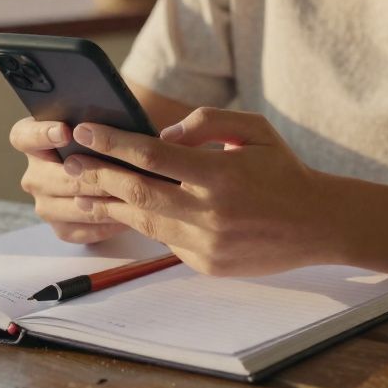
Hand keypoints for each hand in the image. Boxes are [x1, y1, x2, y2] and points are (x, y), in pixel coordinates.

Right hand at [9, 117, 128, 243]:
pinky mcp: (61, 227)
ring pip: (65, 206)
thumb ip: (105, 118)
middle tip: (110, 172)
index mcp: (36, 141)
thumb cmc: (114, 142)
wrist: (126, 172)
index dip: (41, 134)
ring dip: (96, 201)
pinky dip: (103, 224)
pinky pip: (79, 229)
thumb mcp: (109, 123)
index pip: (23, 136)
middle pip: (47, 178)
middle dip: (83, 175)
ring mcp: (45, 203)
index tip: (65, 131)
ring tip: (126, 194)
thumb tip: (118, 119)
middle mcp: (35, 173)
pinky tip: (126, 215)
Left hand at [67, 107, 335, 275]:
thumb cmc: (283, 170)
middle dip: (98, 175)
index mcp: (220, 174)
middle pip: (137, 192)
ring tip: (83, 189)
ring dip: (110, 204)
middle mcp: (210, 212)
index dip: (113, 143)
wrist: (317, 224)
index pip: (152, 156)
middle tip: (70, 161)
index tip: (85, 130)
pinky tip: (128, 209)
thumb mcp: (254, 129)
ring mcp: (206, 243)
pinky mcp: (206, 264)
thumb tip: (164, 136)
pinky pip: (166, 240)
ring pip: (144, 221)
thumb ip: (207, 123)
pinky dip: (147, 222)